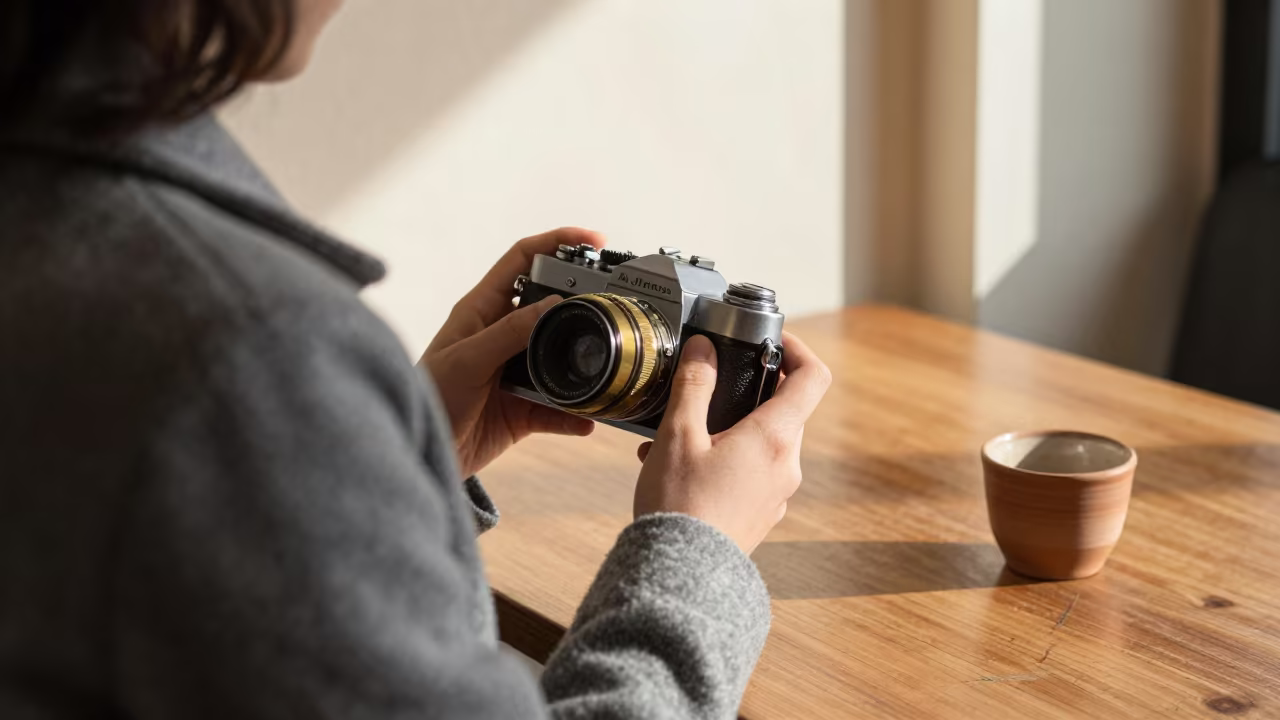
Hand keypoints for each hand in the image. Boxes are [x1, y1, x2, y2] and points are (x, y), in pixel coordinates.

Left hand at [421, 228, 603, 477]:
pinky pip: (557, 407)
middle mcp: (502, 335)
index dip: (557, 242)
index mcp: (483, 310)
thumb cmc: (429, 398)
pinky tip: (586, 420)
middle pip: (551, 305)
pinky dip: (573, 414)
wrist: (422, 453)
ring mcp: (515, 371)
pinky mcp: (522, 408)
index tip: (594, 240)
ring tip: (605, 366)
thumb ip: (509, 332)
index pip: (523, 259)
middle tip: (611, 304)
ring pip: (560, 357)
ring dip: (581, 365)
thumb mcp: (467, 360)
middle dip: (582, 302)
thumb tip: (555, 303)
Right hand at [633, 331, 830, 553]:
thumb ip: (693, 385)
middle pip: (783, 410)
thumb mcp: (678, 435)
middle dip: (747, 393)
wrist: (680, 577)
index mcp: (774, 438)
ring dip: (728, 429)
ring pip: (763, 442)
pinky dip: (725, 459)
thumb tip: (703, 349)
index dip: (798, 350)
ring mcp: (778, 493)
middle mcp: (787, 465)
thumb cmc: (680, 506)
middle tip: (707, 390)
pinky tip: (682, 468)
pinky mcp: (762, 514)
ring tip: (679, 437)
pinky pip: (752, 473)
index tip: (772, 343)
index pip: (812, 377)